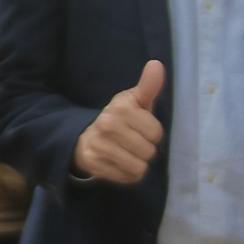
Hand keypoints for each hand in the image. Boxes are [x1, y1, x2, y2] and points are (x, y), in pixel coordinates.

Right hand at [75, 61, 164, 185]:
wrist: (86, 138)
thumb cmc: (119, 119)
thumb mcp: (133, 101)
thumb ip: (148, 86)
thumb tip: (157, 65)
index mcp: (120, 108)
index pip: (156, 132)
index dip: (152, 133)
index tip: (141, 128)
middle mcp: (107, 125)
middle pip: (149, 151)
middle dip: (145, 149)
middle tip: (133, 142)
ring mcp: (100, 146)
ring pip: (140, 167)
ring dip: (138, 164)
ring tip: (128, 154)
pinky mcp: (95, 165)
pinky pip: (128, 178)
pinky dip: (128, 174)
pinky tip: (121, 164)